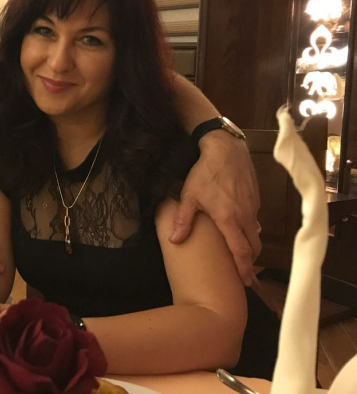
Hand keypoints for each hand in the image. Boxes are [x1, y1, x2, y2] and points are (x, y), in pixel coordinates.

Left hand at [171, 130, 260, 284]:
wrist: (225, 149)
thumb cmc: (205, 172)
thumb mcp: (189, 196)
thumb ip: (184, 220)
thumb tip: (175, 240)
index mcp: (229, 219)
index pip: (241, 251)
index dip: (244, 268)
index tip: (246, 282)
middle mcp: (245, 216)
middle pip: (253, 246)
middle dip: (250, 261)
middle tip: (245, 273)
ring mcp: (253, 207)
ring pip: (256, 233)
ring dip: (251, 245)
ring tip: (243, 254)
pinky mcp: (255, 198)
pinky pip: (255, 219)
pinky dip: (251, 229)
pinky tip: (241, 228)